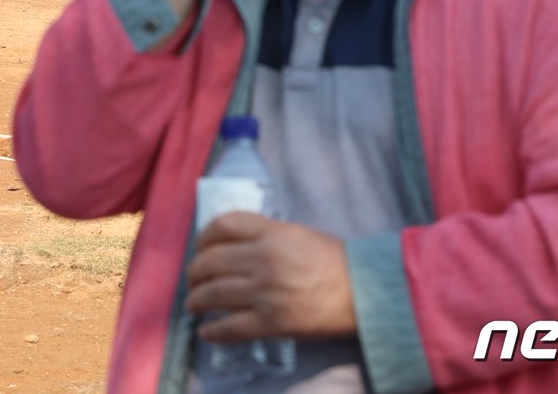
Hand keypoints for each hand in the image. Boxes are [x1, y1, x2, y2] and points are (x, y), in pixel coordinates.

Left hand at [185, 212, 355, 341]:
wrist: (365, 293)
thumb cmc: (335, 261)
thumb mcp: (298, 233)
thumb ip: (265, 235)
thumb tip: (234, 245)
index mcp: (271, 232)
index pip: (223, 225)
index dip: (204, 236)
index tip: (200, 247)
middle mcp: (262, 259)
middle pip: (210, 261)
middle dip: (195, 272)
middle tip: (193, 280)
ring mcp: (264, 292)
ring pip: (213, 294)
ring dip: (196, 300)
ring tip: (193, 304)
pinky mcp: (270, 323)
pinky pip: (230, 327)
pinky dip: (213, 331)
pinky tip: (206, 331)